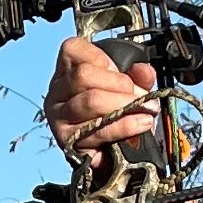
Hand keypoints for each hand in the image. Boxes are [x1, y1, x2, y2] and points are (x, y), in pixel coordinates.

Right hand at [46, 34, 162, 162]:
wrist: (111, 153)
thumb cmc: (114, 115)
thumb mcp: (128, 88)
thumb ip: (138, 76)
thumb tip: (144, 72)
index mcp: (67, 72)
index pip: (72, 49)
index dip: (102, 58)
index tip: (121, 72)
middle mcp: (58, 92)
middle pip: (84, 75)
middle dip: (118, 84)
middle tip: (138, 94)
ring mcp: (59, 117)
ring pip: (91, 101)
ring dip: (124, 105)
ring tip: (145, 110)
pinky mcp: (68, 141)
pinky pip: (98, 129)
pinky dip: (124, 126)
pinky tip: (140, 124)